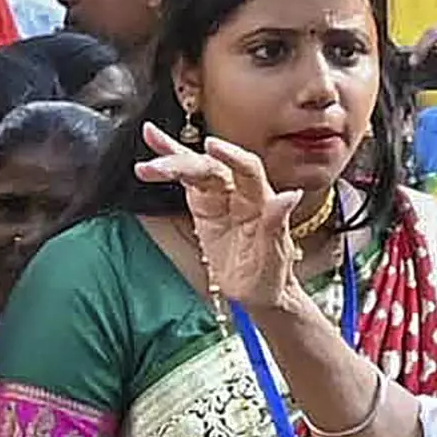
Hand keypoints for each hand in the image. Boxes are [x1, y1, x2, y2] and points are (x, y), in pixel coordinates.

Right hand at [133, 125, 304, 314]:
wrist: (257, 291)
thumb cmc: (270, 275)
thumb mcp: (275, 255)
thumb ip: (276, 222)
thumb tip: (291, 195)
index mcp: (261, 200)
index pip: (247, 169)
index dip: (229, 155)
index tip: (210, 146)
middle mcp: (240, 191)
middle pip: (212, 167)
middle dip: (185, 164)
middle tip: (159, 167)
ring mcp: (220, 195)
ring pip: (195, 169)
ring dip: (170, 163)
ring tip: (145, 165)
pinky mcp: (203, 203)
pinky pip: (185, 180)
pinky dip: (168, 166)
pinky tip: (151, 154)